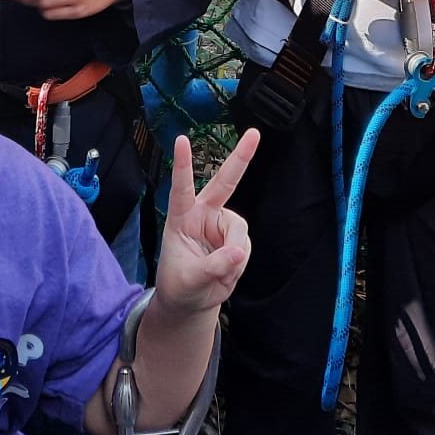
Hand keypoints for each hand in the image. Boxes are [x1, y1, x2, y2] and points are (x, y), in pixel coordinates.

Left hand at [153, 131, 258, 315]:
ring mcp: (222, 225)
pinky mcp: (235, 238)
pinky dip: (238, 263)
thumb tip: (238, 253)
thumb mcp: (190, 280)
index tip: (181, 139)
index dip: (182, 165)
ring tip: (218, 272)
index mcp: (182, 218)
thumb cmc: (180, 285)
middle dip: (241, 158)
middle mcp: (204, 214)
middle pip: (224, 182)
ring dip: (234, 254)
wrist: (192, 301)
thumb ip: (213, 266)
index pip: (181, 188)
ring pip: (240, 230)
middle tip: (255, 133)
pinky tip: (226, 272)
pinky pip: (245, 246)